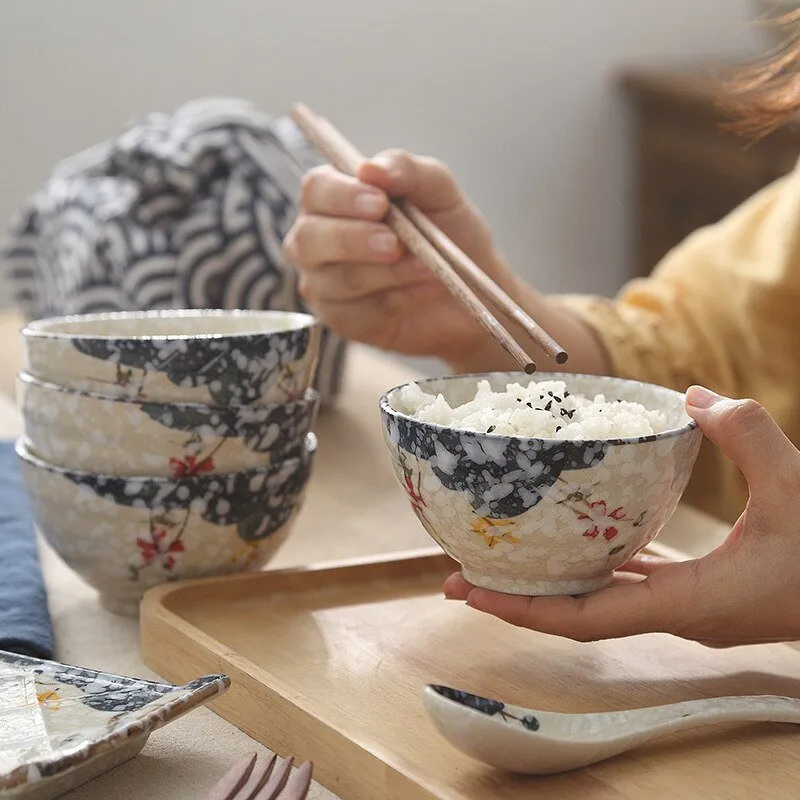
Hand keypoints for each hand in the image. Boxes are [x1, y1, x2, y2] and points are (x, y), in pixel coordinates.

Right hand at [284, 149, 516, 367]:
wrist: (475, 288)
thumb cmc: (449, 232)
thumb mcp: (438, 191)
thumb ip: (406, 170)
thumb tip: (369, 168)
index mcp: (333, 199)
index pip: (315, 189)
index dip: (341, 196)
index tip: (380, 202)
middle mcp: (318, 242)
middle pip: (307, 238)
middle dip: (351, 239)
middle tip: (394, 243)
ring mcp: (325, 285)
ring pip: (337, 279)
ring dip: (388, 272)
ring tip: (428, 265)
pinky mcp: (344, 321)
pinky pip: (359, 312)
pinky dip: (399, 297)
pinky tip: (427, 288)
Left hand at [444, 386, 799, 645]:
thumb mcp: (798, 486)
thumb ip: (747, 435)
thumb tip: (692, 398)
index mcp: (689, 604)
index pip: (589, 618)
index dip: (526, 609)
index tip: (474, 593)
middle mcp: (675, 615)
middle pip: (576, 614)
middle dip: (516, 597)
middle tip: (458, 571)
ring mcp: (683, 607)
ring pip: (598, 600)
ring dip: (547, 582)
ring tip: (500, 553)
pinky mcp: (694, 591)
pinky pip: (625, 581)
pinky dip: (590, 564)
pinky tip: (571, 537)